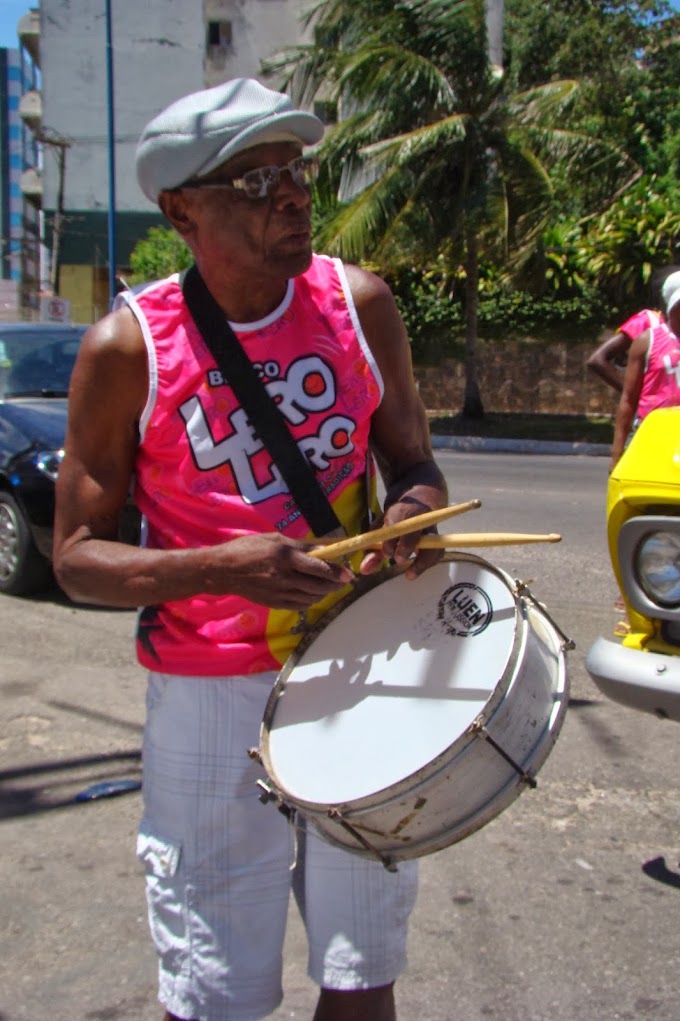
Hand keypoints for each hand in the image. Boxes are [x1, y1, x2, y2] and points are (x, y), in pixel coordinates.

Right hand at [214, 532, 353, 608]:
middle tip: (344, 580)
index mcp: (285, 557)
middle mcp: (284, 577)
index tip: (348, 573)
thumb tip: (324, 549)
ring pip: (312, 597)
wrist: (223, 571)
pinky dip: (311, 600)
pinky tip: (313, 594)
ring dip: (325, 592)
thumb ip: (300, 546)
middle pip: (318, 585)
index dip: (336, 572)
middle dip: (335, 584)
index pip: (318, 567)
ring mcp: (279, 593)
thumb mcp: (274, 539)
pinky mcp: (274, 604)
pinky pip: (300, 605)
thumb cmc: (248, 549)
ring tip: (330, 585)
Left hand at [358, 499, 444, 579]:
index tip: (387, 554)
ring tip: (410, 575)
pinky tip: (416, 570)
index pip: (398, 523)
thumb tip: (365, 570)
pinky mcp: (438, 538)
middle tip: (399, 561)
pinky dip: (427, 563)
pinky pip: (437, 552)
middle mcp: (419, 518)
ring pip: (434, 543)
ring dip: (423, 561)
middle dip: (409, 545)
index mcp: (401, 510)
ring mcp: (431, 527)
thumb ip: (373, 549)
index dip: (392, 539)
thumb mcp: (380, 529)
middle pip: (418, 530)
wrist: (417, 503)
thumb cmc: (394, 519)